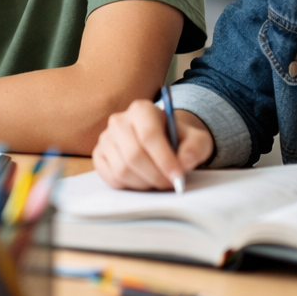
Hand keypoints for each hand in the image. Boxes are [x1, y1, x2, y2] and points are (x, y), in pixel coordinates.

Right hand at [93, 99, 213, 189]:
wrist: (161, 141)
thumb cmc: (178, 140)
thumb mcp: (196, 139)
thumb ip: (196, 148)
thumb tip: (184, 162)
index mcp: (142, 110)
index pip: (149, 135)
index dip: (164, 159)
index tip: (178, 176)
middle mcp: (119, 121)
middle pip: (134, 155)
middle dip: (155, 175)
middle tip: (170, 184)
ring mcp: (106, 138)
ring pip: (122, 169)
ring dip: (144, 183)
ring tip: (158, 181)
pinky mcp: (99, 155)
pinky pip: (111, 177)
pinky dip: (130, 185)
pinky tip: (143, 180)